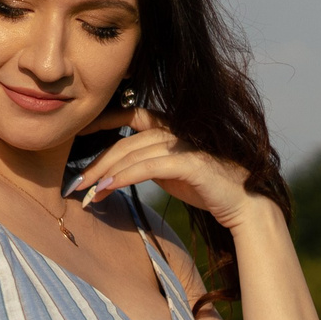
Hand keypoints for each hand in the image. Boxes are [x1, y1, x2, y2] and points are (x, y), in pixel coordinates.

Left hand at [72, 125, 269, 231]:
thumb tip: (111, 174)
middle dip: (97, 162)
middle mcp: (177, 131)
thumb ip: (146, 163)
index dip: (103, 121)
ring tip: (86, 192)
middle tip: (75, 183)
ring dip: (106, 174)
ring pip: (134, 153)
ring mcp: (185, 145)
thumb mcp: (170, 172)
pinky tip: (107, 189)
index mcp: (172, 128)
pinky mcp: (191, 163)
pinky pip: (149, 167)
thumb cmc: (206, 189)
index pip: (131, 114)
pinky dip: (124, 177)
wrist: (245, 205)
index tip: (77, 134)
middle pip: (126, 141)